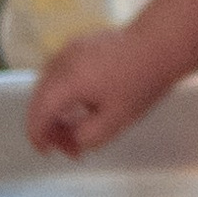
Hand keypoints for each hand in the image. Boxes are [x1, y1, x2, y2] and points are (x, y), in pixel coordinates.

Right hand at [26, 31, 149, 156]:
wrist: (160, 43)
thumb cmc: (140, 83)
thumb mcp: (115, 121)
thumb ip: (86, 136)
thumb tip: (73, 139)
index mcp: (67, 81)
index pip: (39, 112)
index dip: (38, 135)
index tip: (47, 153)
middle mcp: (61, 62)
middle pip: (40, 99)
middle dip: (48, 126)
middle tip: (70, 146)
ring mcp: (69, 49)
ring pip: (48, 85)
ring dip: (55, 109)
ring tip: (76, 129)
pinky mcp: (79, 44)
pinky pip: (59, 74)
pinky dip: (61, 93)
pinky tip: (80, 105)